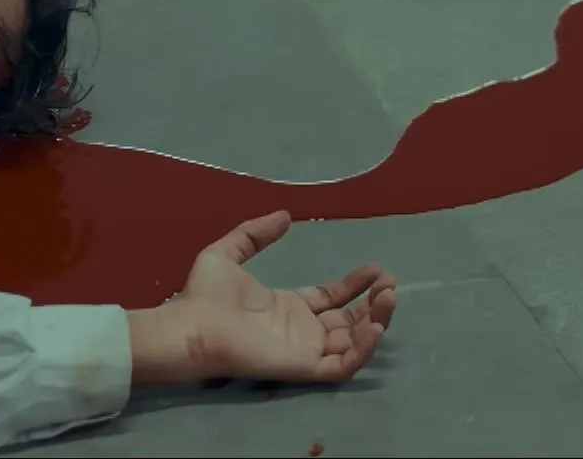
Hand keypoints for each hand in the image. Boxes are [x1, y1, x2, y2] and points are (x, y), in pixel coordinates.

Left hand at [130, 211, 396, 385]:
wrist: (192, 324)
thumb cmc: (205, 295)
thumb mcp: (228, 252)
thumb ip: (255, 233)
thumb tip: (284, 215)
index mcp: (288, 307)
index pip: (331, 298)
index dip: (355, 284)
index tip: (376, 268)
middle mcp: (301, 330)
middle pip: (349, 320)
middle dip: (373, 303)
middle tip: (390, 283)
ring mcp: (305, 350)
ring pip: (352, 342)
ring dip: (376, 322)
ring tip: (389, 297)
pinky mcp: (305, 367)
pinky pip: (343, 365)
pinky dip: (363, 349)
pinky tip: (374, 325)